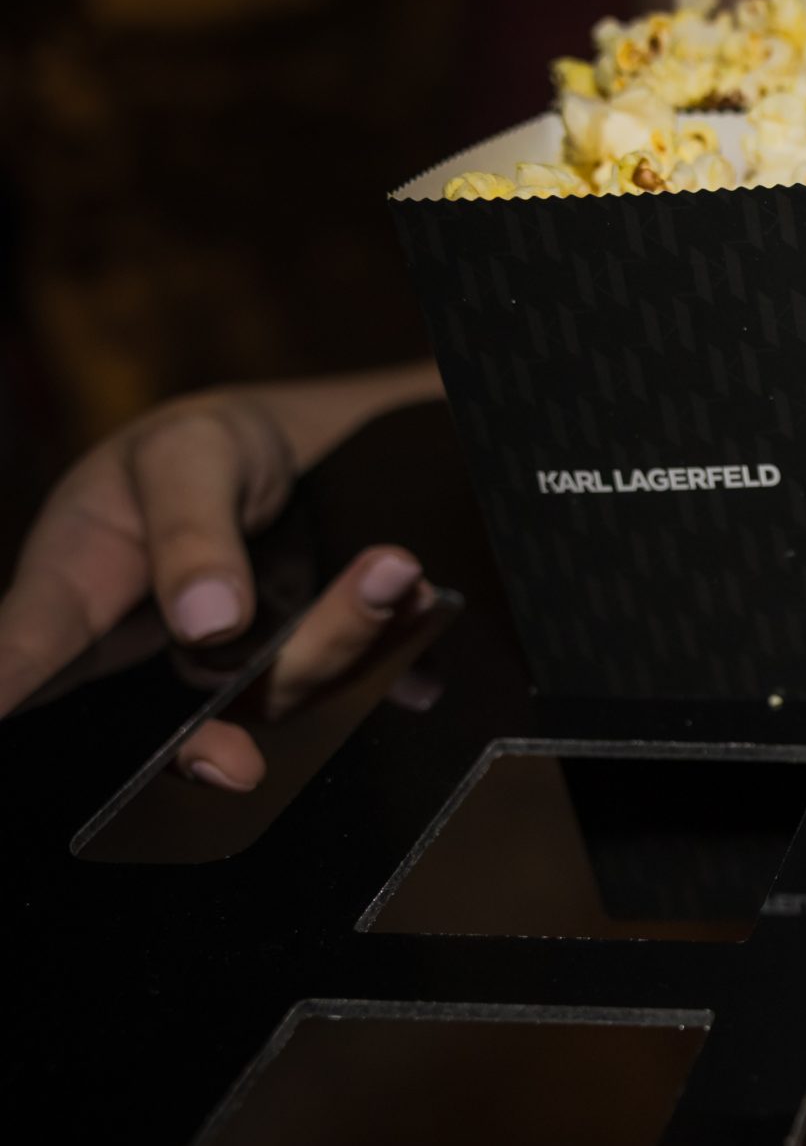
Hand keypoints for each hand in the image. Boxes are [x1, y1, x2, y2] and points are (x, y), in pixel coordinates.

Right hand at [0, 364, 443, 784]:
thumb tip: (207, 624)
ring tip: (403, 571)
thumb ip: (190, 533)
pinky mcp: (291, 678)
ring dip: (355, 634)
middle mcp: (144, 648)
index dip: (10, 684)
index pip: (26, 649)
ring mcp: (221, 673)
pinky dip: (391, 666)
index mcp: (75, 586)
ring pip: (283, 694)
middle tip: (382, 575)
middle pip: (198, 694)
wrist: (293, 457)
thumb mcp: (189, 456)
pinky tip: (424, 640)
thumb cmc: (203, 450)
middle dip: (297, 654)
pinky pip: (343, 695)